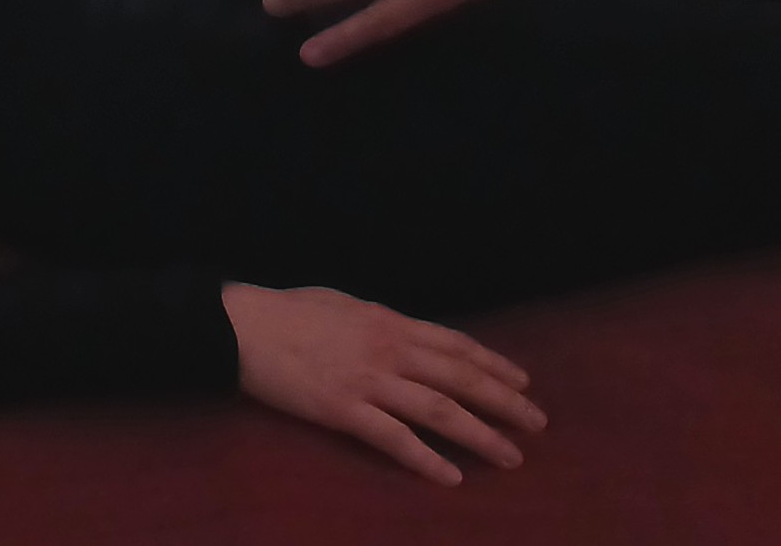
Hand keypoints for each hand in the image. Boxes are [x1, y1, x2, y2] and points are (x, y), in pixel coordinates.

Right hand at [222, 281, 543, 484]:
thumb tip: (400, 331)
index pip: (455, 344)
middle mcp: (389, 349)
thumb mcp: (344, 303)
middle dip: (504, 401)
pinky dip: (427, 459)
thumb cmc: (288, 310)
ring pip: (439, 410)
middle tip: (538, 424)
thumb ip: (377, 320)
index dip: (493, 363)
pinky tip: (452, 476)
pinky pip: (395, 439)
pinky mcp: (345, 410)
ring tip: (512, 456)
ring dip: (481, 435)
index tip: (523, 381)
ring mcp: (369, 381)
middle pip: (460, 378)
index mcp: (389, 321)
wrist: (242, 326)